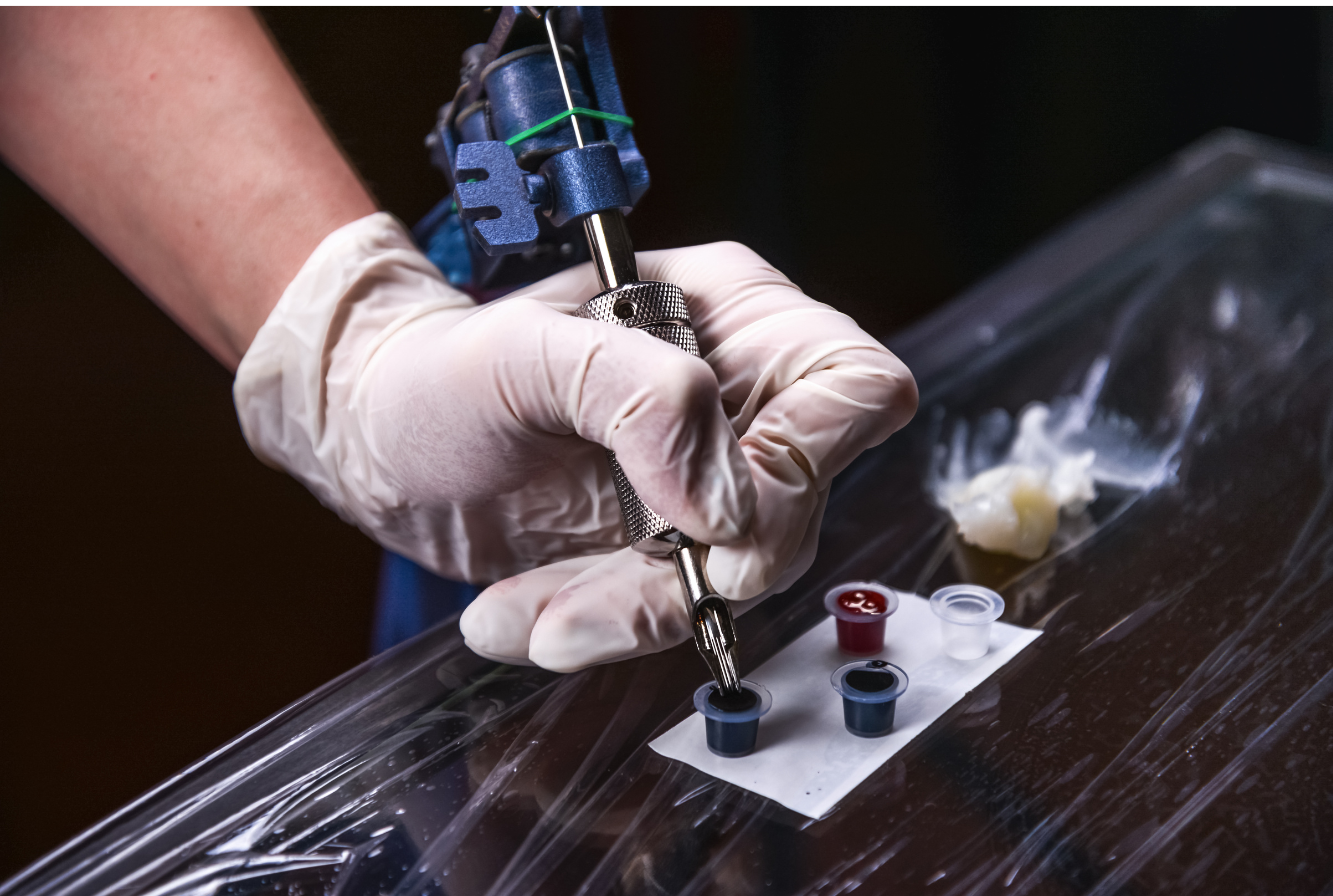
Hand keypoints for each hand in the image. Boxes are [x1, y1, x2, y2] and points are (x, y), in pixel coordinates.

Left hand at [459, 240, 917, 670]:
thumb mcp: (522, 356)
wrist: (382, 437)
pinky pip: (673, 607)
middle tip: (607, 593)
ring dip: (633, 614)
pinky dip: (600, 627)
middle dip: (705, 569)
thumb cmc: (444, 369)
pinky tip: (522, 616)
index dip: (810, 460)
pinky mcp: (667, 541)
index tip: (712, 518)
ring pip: (738, 575)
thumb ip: (639, 400)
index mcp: (731, 314)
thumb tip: (728, 506)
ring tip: (529, 615)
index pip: (852, 385)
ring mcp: (705, 474)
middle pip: (800, 502)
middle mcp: (738, 396)